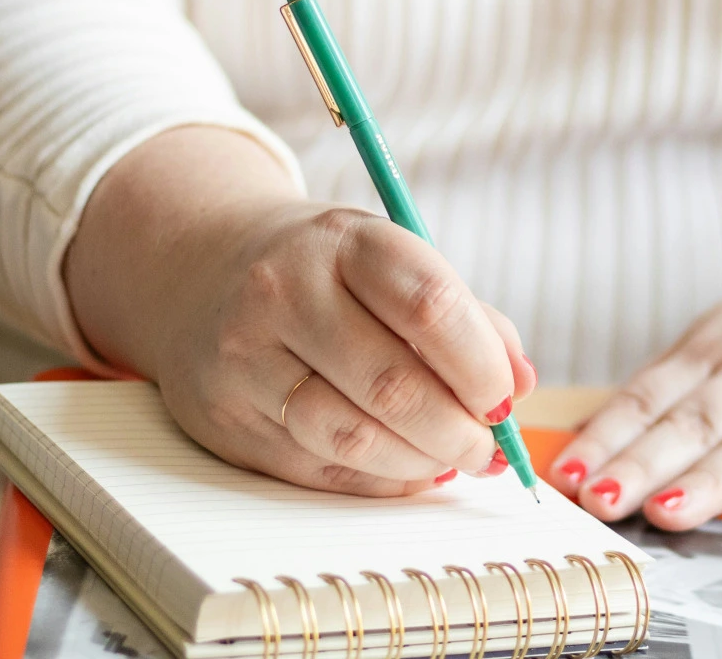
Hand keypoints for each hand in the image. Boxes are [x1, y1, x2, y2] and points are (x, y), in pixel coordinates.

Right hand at [66, 127, 536, 495]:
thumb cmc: (326, 273)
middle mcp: (284, 293)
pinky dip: (378, 480)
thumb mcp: (393, 263)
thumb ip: (467, 317)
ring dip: (421, 463)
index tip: (504, 400)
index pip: (429, 307)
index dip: (481, 367)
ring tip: (450, 459)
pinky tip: (403, 467)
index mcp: (343, 241)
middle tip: (488, 449)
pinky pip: (320, 471)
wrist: (201, 272)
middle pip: (393, 385)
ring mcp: (246, 359)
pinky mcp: (226, 420)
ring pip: (354, 438)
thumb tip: (521, 385)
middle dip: (459, 431)